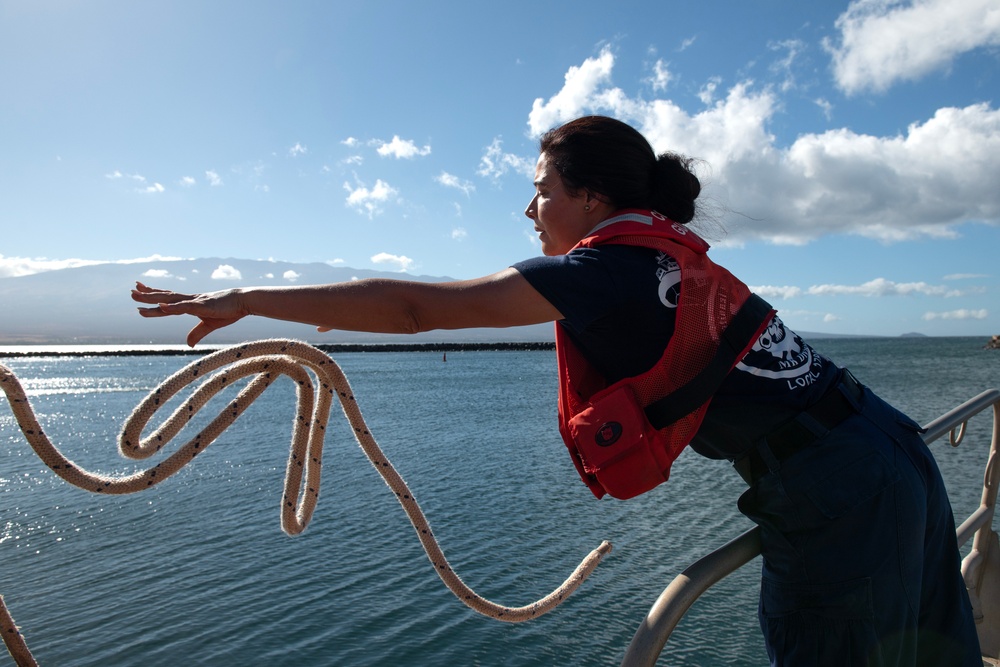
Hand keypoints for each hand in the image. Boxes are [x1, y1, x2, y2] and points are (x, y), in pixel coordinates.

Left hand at [131, 282, 249, 346]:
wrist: (243, 301)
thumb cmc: (229, 310)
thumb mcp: (211, 324)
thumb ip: (197, 333)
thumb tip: (188, 343)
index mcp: (191, 304)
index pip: (169, 300)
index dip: (155, 297)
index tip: (141, 293)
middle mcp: (190, 300)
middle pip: (165, 297)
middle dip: (147, 295)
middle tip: (132, 292)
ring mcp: (194, 301)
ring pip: (169, 300)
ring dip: (153, 298)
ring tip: (137, 295)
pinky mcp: (202, 305)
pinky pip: (184, 307)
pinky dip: (172, 307)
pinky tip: (161, 306)